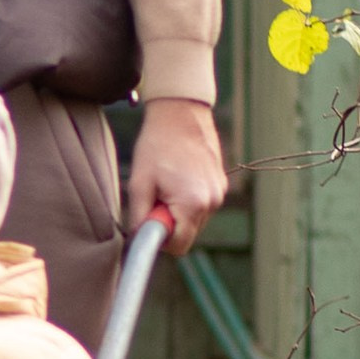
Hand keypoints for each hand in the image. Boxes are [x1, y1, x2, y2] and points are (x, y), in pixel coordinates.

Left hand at [128, 98, 226, 249]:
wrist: (180, 112)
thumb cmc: (156, 145)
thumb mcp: (139, 183)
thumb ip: (140, 218)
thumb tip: (140, 239)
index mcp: (193, 204)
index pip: (179, 246)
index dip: (160, 239)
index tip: (149, 220)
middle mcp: (212, 202)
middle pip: (189, 235)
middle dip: (170, 224)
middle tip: (156, 197)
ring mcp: (220, 192)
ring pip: (196, 220)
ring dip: (179, 211)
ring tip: (167, 183)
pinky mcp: (221, 183)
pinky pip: (203, 205)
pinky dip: (189, 200)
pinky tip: (178, 177)